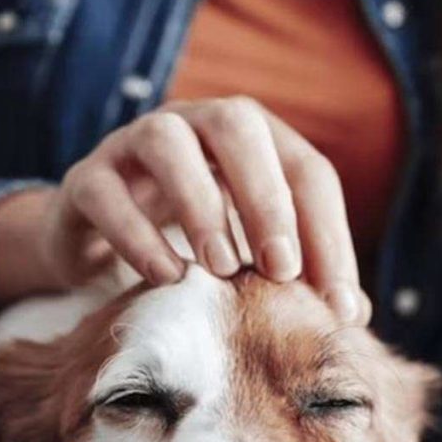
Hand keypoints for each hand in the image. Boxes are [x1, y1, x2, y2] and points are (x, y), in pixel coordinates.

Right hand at [0, 97, 370, 322]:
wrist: (97, 245)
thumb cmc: (191, 248)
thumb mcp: (250, 258)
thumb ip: (299, 277)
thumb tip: (356, 316)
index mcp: (252, 140)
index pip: (306, 170)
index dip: (329, 234)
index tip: (337, 305)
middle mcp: (195, 124)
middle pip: (238, 126)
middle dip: (267, 198)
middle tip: (281, 269)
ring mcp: (132, 144)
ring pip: (167, 140)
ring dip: (200, 203)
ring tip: (222, 268)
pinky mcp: (86, 179)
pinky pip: (105, 191)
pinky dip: (136, 233)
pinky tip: (167, 278)